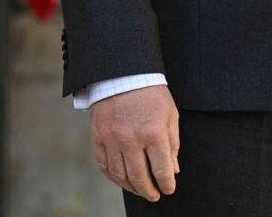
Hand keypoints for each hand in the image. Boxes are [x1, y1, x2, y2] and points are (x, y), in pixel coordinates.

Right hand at [89, 85, 179, 201]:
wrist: (124, 75)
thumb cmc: (151, 94)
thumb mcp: (170, 116)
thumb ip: (172, 144)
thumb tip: (172, 170)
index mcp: (154, 133)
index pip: (162, 170)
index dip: (167, 185)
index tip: (168, 189)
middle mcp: (132, 139)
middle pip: (140, 178)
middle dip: (149, 191)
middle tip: (153, 195)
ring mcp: (112, 140)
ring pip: (120, 176)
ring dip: (131, 187)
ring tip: (139, 189)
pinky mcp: (98, 137)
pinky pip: (104, 165)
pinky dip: (113, 177)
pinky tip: (121, 179)